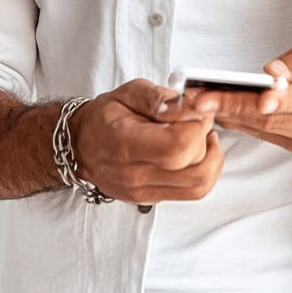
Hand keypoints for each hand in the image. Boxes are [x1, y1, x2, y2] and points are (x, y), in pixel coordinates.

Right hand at [68, 79, 223, 203]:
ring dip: (210, 159)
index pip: (179, 147)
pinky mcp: (151, 199)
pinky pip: (191, 192)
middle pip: (195, 168)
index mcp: (128, 145)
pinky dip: (202, 171)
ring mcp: (144, 192)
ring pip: (199, 186)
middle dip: (205, 139)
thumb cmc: (103, 117)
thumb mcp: (129, 93)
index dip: (198, 126)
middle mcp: (136, 175)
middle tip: (198, 121)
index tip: (196, 112)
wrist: (81, 145)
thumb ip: (160, 97)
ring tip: (201, 137)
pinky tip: (194, 152)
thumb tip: (187, 105)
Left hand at [181, 30, 291, 152]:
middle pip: (273, 116)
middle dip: (233, 106)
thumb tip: (271, 70)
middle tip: (199, 97)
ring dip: (228, 116)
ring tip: (195, 101)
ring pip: (264, 128)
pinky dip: (239, 123)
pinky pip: (264, 134)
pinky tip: (214, 110)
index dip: (282, 98)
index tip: (259, 95)